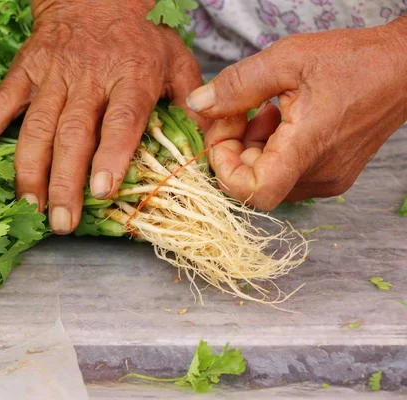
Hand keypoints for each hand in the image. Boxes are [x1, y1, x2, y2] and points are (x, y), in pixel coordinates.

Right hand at [0, 0, 204, 233]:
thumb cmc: (138, 36)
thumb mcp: (175, 57)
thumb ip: (191, 96)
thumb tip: (206, 137)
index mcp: (131, 76)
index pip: (121, 119)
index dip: (111, 155)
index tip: (103, 190)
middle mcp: (89, 78)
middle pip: (73, 134)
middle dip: (65, 181)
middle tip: (62, 222)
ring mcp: (52, 75)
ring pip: (36, 126)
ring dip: (29, 169)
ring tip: (29, 206)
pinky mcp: (25, 71)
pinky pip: (1, 103)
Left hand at [186, 17, 406, 210]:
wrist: (405, 67)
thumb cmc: (353, 60)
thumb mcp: (286, 60)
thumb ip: (237, 86)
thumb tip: (198, 105)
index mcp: (307, 149)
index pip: (253, 193)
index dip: (225, 170)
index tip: (221, 135)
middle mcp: (319, 174)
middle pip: (254, 183)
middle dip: (233, 149)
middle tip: (236, 112)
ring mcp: (327, 178)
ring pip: (268, 177)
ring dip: (252, 147)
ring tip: (264, 110)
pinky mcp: (332, 174)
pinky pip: (286, 172)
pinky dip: (271, 149)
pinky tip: (280, 118)